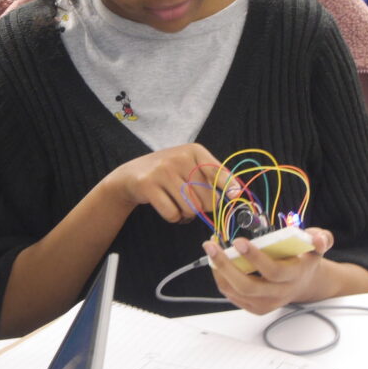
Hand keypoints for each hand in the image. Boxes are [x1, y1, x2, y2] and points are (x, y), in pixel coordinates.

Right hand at [98, 143, 230, 223]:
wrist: (131, 174)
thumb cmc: (168, 173)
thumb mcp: (190, 166)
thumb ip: (211, 177)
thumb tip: (236, 193)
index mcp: (194, 151)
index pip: (217, 171)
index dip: (228, 186)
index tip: (235, 196)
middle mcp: (179, 157)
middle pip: (207, 198)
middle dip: (202, 208)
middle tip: (192, 203)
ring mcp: (163, 171)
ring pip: (191, 208)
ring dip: (187, 214)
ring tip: (178, 205)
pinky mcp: (148, 185)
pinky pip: (173, 214)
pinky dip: (174, 218)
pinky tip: (167, 208)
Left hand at [204, 227, 334, 314]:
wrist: (304, 283)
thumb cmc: (304, 260)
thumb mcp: (317, 247)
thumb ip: (321, 239)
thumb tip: (317, 238)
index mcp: (293, 277)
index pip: (273, 271)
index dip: (255, 257)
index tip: (238, 241)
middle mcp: (279, 294)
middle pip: (248, 286)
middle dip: (226, 266)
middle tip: (212, 246)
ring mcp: (265, 303)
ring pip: (235, 291)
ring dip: (218, 270)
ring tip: (211, 248)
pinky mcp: (254, 307)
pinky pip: (232, 294)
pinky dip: (220, 277)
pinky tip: (216, 260)